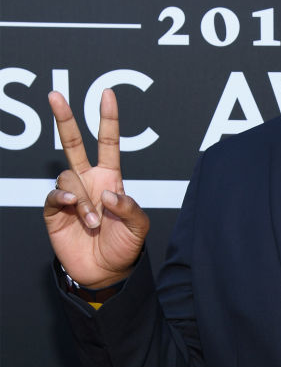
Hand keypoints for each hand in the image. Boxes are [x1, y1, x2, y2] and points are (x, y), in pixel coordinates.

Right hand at [44, 89, 149, 288]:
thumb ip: (130, 208)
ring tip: (93, 222)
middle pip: (72, 144)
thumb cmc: (125, 247)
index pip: (108, 143)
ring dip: (82, 198)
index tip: (106, 94)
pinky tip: (74, 207)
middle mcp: (88, 182)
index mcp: (110, 178)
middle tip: (55, 95)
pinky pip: (55, 195)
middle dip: (64, 119)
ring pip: (67, 177)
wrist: (106, 273)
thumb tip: (108, 193)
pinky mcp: (56, 212)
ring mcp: (71, 195)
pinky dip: (64, 198)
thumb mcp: (139, 227)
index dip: (107, 119)